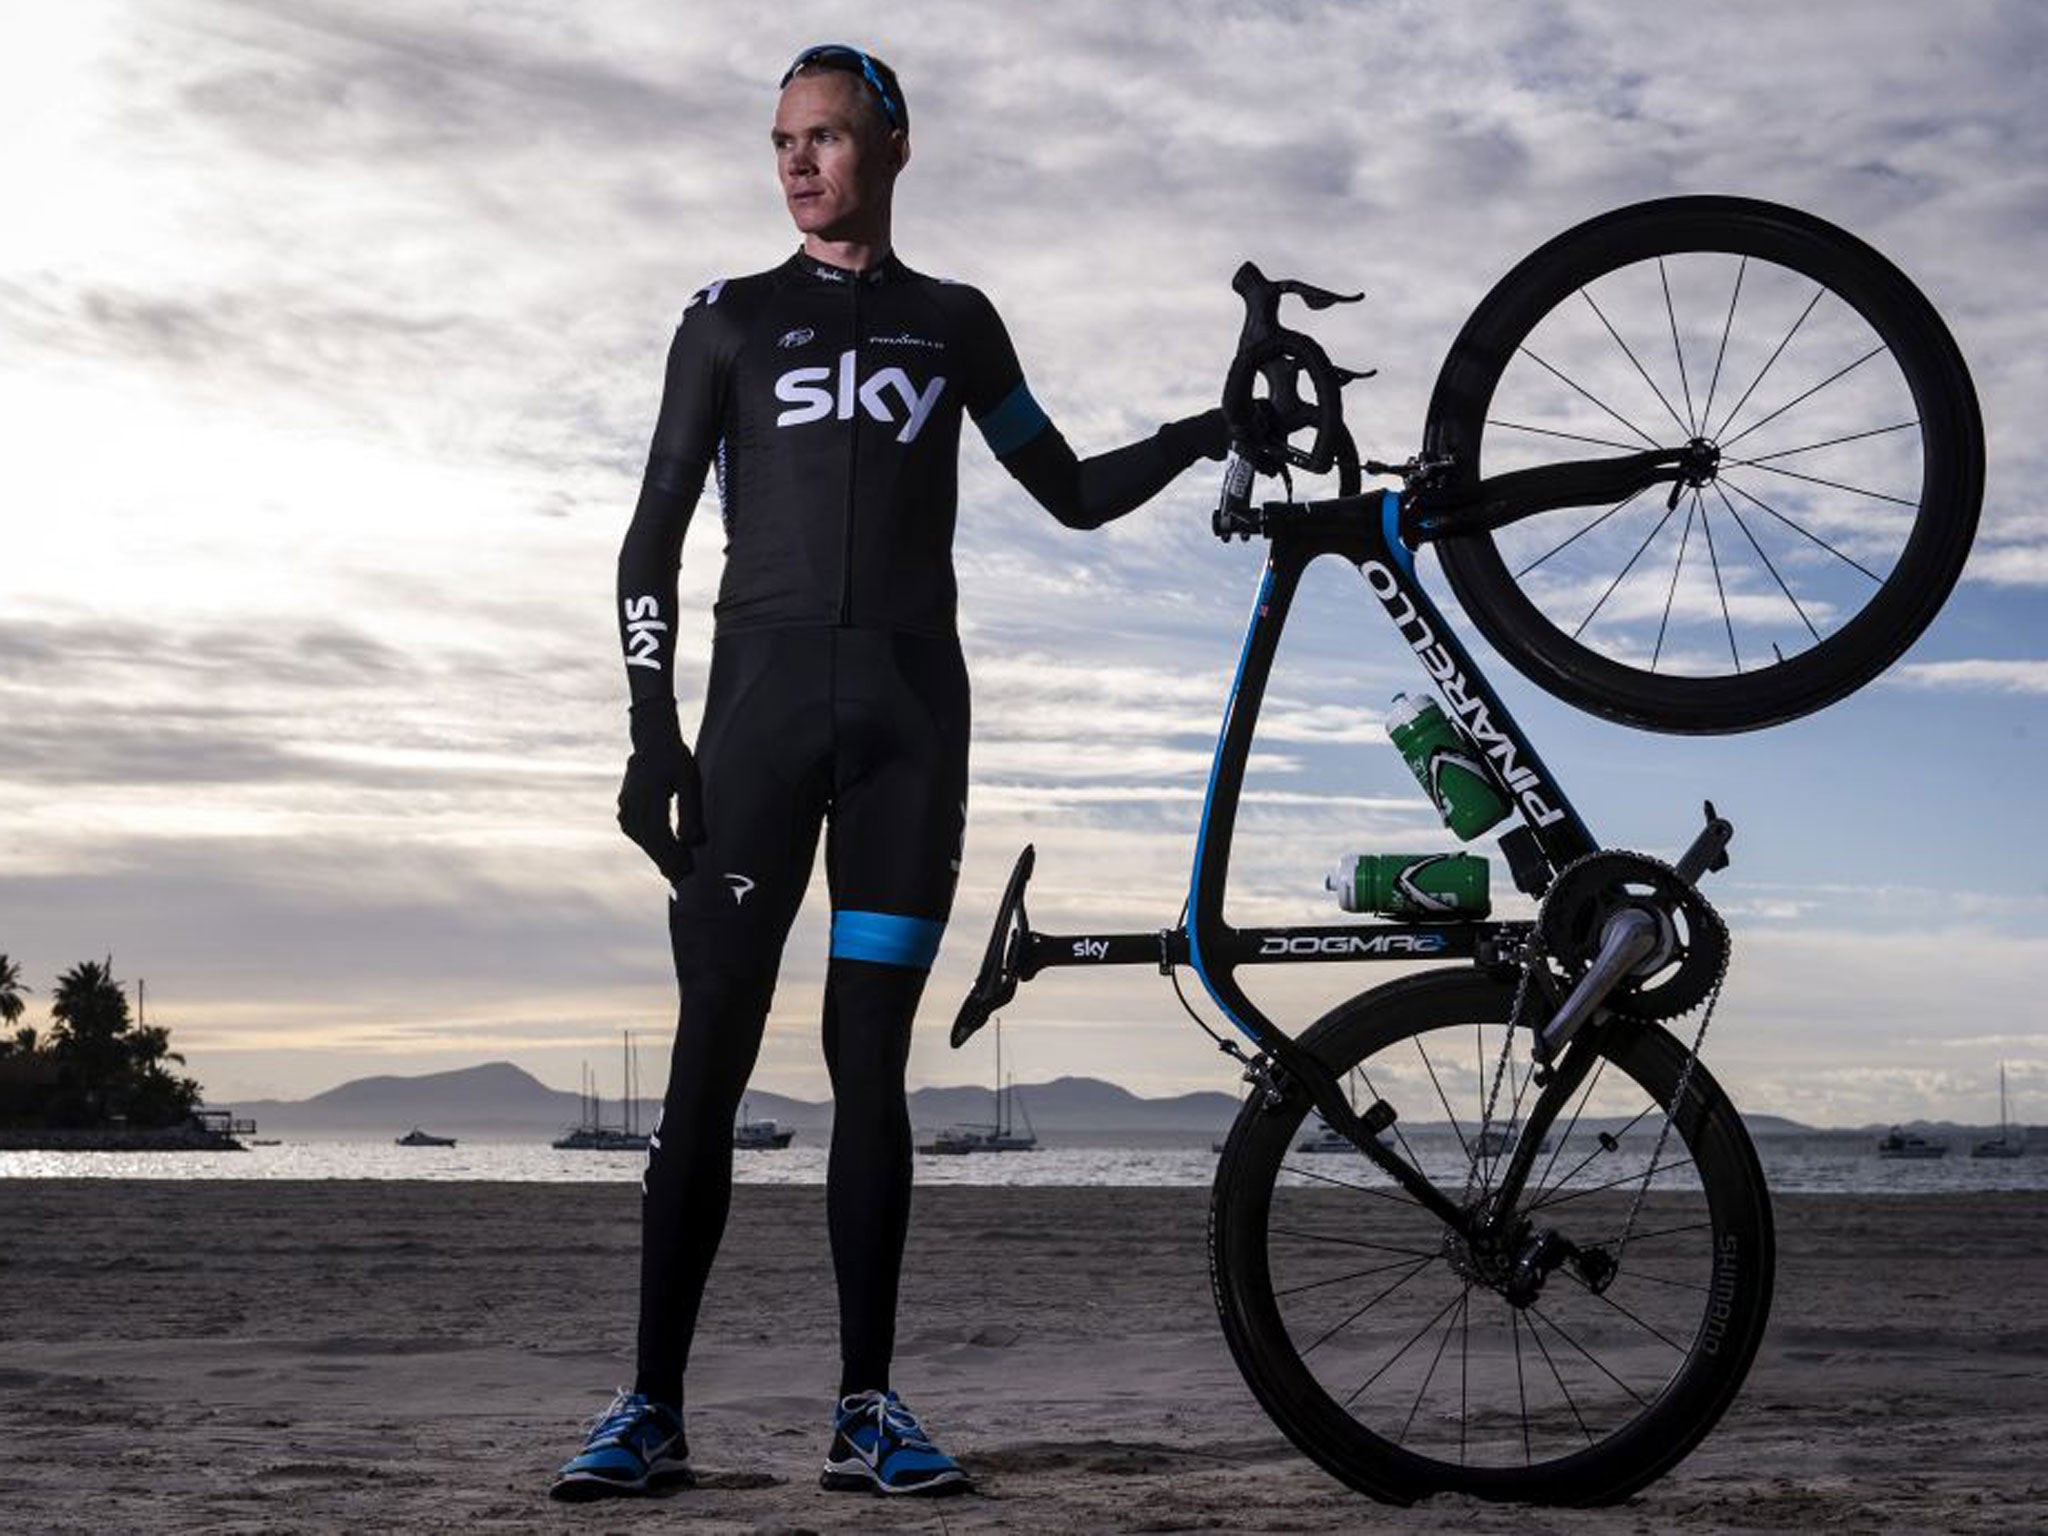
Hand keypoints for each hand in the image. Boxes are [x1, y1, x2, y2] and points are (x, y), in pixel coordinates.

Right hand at [616, 702, 705, 886]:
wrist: (652, 741)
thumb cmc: (676, 759)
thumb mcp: (689, 780)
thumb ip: (690, 810)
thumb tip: (691, 842)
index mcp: (649, 793)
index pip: (660, 833)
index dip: (674, 855)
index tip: (687, 870)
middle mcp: (632, 802)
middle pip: (650, 840)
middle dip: (668, 861)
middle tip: (685, 880)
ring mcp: (625, 806)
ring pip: (642, 839)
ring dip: (659, 856)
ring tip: (676, 872)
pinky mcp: (625, 808)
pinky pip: (638, 833)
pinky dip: (651, 846)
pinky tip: (664, 856)